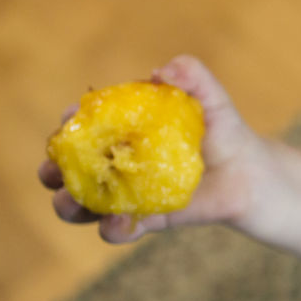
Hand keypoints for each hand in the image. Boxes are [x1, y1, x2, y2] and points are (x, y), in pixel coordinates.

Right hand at [39, 55, 269, 243]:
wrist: (249, 170)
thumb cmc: (222, 128)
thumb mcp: (210, 98)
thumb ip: (191, 77)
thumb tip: (162, 70)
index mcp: (122, 130)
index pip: (84, 126)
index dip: (69, 124)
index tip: (68, 120)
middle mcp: (115, 163)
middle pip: (69, 168)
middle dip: (52, 170)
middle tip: (53, 170)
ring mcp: (127, 194)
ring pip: (82, 205)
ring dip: (68, 205)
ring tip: (70, 200)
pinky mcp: (146, 219)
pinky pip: (120, 229)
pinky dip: (111, 229)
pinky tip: (115, 222)